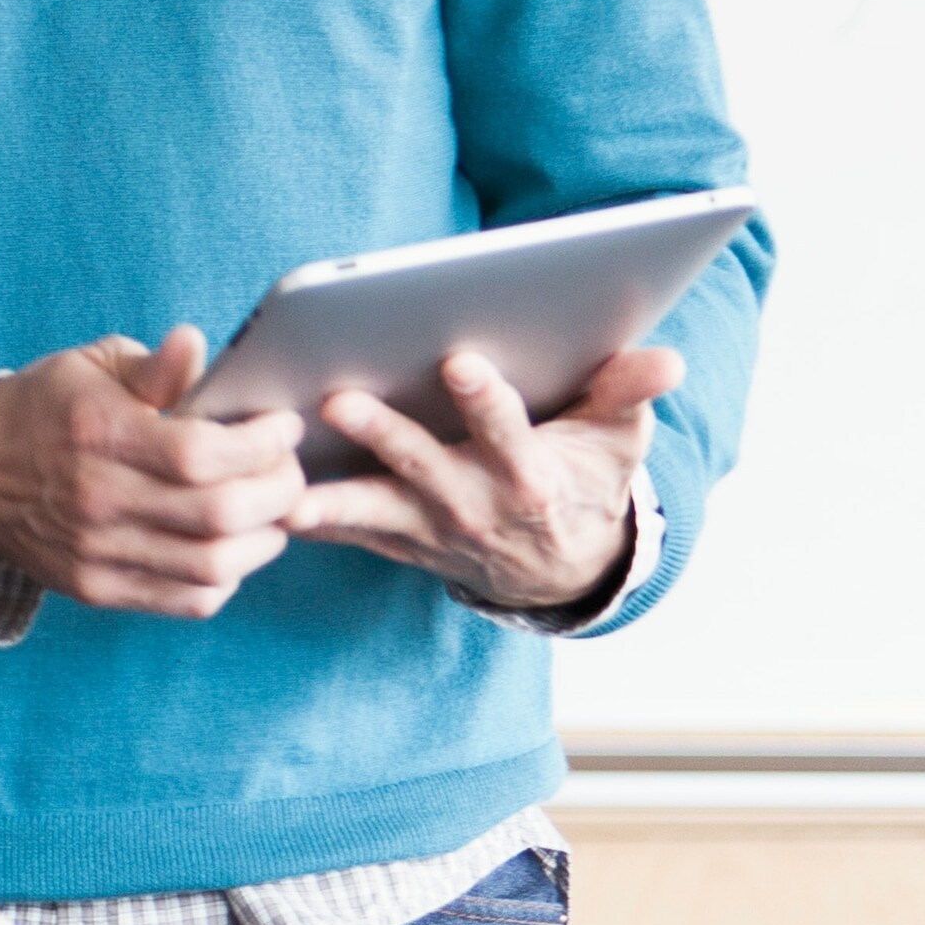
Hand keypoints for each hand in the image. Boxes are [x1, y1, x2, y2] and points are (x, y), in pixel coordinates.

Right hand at [0, 326, 308, 619]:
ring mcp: (97, 551)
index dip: (261, 444)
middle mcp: (97, 498)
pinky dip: (227, 577)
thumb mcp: (89, 367)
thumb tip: (196, 345)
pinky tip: (229, 547)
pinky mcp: (97, 588)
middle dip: (279, 490)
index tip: (282, 428)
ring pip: (214, 565)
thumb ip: (152, 366)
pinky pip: (188, 600)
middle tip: (289, 470)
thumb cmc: (42, 410)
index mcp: (98, 434)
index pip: (201, 453)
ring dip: (264, 539)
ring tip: (270, 512)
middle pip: (221, 513)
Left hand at [281, 343, 677, 614]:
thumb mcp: (618, 441)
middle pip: (424, 467)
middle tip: (339, 399)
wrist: (562, 565)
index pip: (507, 434)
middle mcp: (476, 506)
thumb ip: (628, 394)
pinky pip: (346, 534)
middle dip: (384, 435)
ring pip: (373, 512)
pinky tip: (257, 504)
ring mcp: (431, 530)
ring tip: (281, 488)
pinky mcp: (397, 543)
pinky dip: (306, 521)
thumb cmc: (585, 479)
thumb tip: (668, 359)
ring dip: (329, 498)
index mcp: (530, 476)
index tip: (459, 361)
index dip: (486, 401)